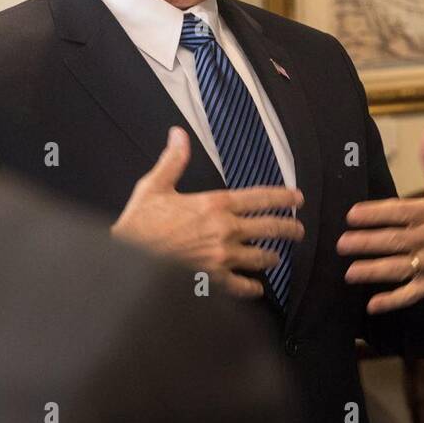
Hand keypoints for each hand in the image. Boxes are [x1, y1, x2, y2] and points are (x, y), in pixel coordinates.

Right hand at [112, 126, 304, 299]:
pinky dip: (251, 287)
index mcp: (215, 205)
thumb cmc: (139, 224)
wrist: (125, 258)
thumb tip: (178, 135)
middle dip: (289, 229)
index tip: (297, 199)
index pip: (260, 198)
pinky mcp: (213, 279)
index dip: (283, 197)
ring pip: (261, 258)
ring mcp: (221, 257)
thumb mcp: (155, 187)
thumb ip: (174, 161)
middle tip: (298, 230)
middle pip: (271, 229)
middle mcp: (225, 230)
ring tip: (276, 257)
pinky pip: (241, 286)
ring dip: (272, 258)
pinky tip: (256, 287)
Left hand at [339, 123, 423, 313]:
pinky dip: (393, 300)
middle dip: (367, 243)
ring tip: (349, 272)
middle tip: (341, 244)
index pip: (400, 212)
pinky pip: (412, 293)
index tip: (352, 215)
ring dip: (374, 271)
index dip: (376, 213)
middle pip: (395, 241)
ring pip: (400, 268)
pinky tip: (373, 305)